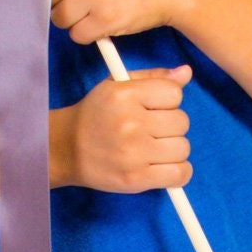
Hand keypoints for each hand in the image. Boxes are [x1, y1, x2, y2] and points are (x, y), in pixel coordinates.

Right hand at [68, 66, 193, 193]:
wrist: (65, 149)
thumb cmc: (94, 115)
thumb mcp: (116, 86)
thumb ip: (152, 77)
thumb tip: (186, 73)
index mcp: (125, 95)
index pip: (174, 93)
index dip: (168, 101)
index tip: (154, 108)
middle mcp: (130, 122)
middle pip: (181, 122)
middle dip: (170, 126)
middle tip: (152, 131)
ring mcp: (134, 153)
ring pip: (183, 148)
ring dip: (173, 150)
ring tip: (154, 150)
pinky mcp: (136, 179)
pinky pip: (179, 175)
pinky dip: (178, 173)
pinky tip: (164, 167)